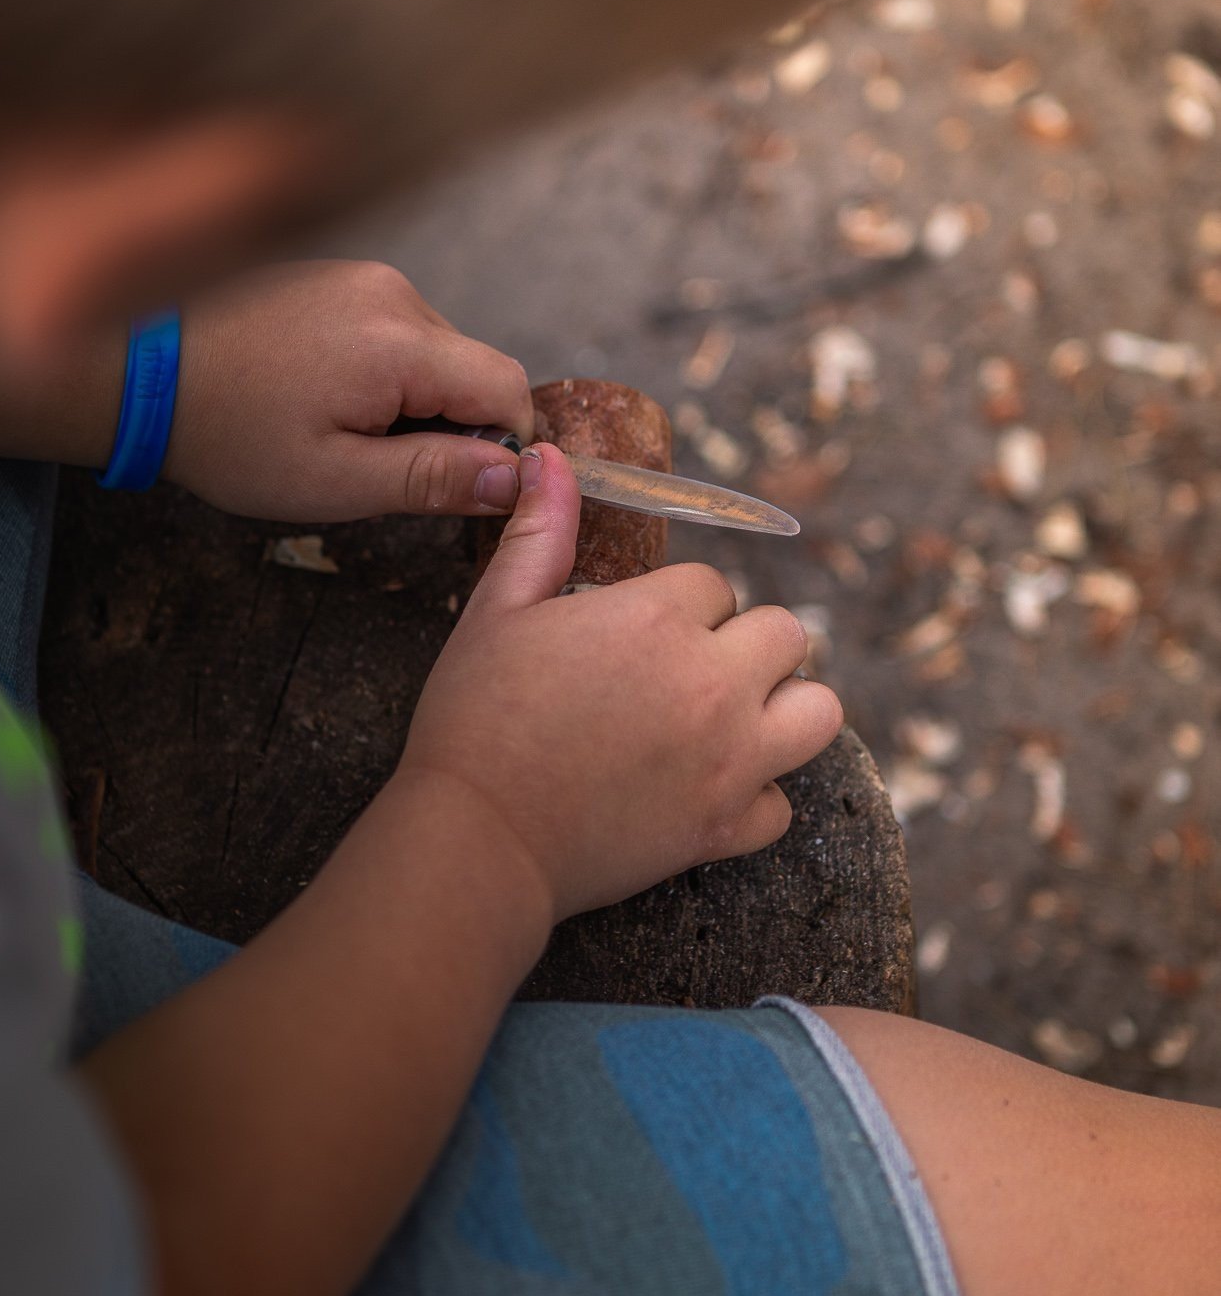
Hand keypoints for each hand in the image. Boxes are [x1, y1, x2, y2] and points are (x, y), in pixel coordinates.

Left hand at [164, 260, 532, 519]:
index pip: (508, 387)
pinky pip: (397, 332)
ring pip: (438, 352)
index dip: (501, 447)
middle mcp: (392, 293)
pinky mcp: (340, 279)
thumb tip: (515, 478)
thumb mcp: (336, 480)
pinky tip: (326, 398)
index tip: (455, 486)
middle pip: (474, 368)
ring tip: (340, 430)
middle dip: (450, 425)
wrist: (141, 373)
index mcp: (398, 341)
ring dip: (416, 400)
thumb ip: (434, 477)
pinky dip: (385, 374)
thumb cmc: (230, 435)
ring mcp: (364, 279)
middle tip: (379, 465)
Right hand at [396, 444, 842, 925]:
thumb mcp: (496, 611)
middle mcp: (712, 683)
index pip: (714, 585)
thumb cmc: (476, 720)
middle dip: (744, 645)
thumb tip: (550, 458)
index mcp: (658, 620)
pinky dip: (755, 799)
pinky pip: (783, 805)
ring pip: (820, 712)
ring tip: (731, 718)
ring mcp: (730, 760)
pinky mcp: (726, 828)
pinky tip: (709, 790)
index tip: (639, 636)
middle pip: (786, 634)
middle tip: (691, 671)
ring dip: (783, 709)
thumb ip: (538, 533)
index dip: (678, 606)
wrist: (478, 836)